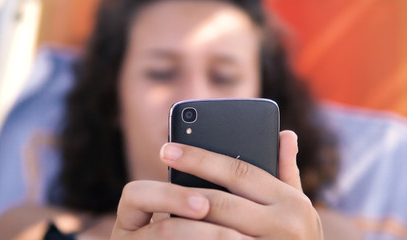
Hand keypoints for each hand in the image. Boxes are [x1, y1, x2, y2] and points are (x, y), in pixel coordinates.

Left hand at [110, 130, 322, 238]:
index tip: (170, 148)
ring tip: (157, 204)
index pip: (240, 172)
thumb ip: (287, 171)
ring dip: (182, 218)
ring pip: (213, 229)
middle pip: (221, 201)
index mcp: (292, 202)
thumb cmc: (298, 236)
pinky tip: (172, 232)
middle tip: (157, 168)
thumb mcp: (298, 203)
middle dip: (184, 185)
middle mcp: (284, 226)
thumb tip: (286, 133)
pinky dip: (193, 238)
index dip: (202, 158)